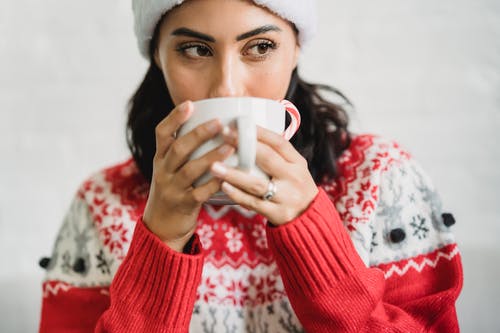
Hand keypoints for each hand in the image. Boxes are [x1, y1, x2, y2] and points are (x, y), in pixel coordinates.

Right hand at [143, 101, 234, 251]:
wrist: (162, 227)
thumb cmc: (174, 191)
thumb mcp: (171, 169)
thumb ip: (184, 151)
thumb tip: (210, 124)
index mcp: (161, 159)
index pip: (162, 133)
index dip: (174, 118)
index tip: (190, 104)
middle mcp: (163, 171)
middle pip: (178, 149)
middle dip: (198, 134)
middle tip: (219, 122)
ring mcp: (172, 189)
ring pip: (189, 170)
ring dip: (210, 157)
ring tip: (229, 146)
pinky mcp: (184, 205)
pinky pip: (199, 193)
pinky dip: (214, 183)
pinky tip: (228, 175)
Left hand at [210, 126, 317, 225]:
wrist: (308, 218)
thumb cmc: (294, 187)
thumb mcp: (294, 168)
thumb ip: (276, 154)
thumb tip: (248, 133)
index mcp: (298, 162)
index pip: (279, 143)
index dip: (259, 132)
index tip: (238, 124)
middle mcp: (293, 178)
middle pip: (268, 159)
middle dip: (244, 146)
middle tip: (224, 136)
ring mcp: (286, 197)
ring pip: (256, 184)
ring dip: (234, 174)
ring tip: (215, 166)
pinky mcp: (277, 213)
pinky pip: (253, 203)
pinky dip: (238, 195)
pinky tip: (224, 186)